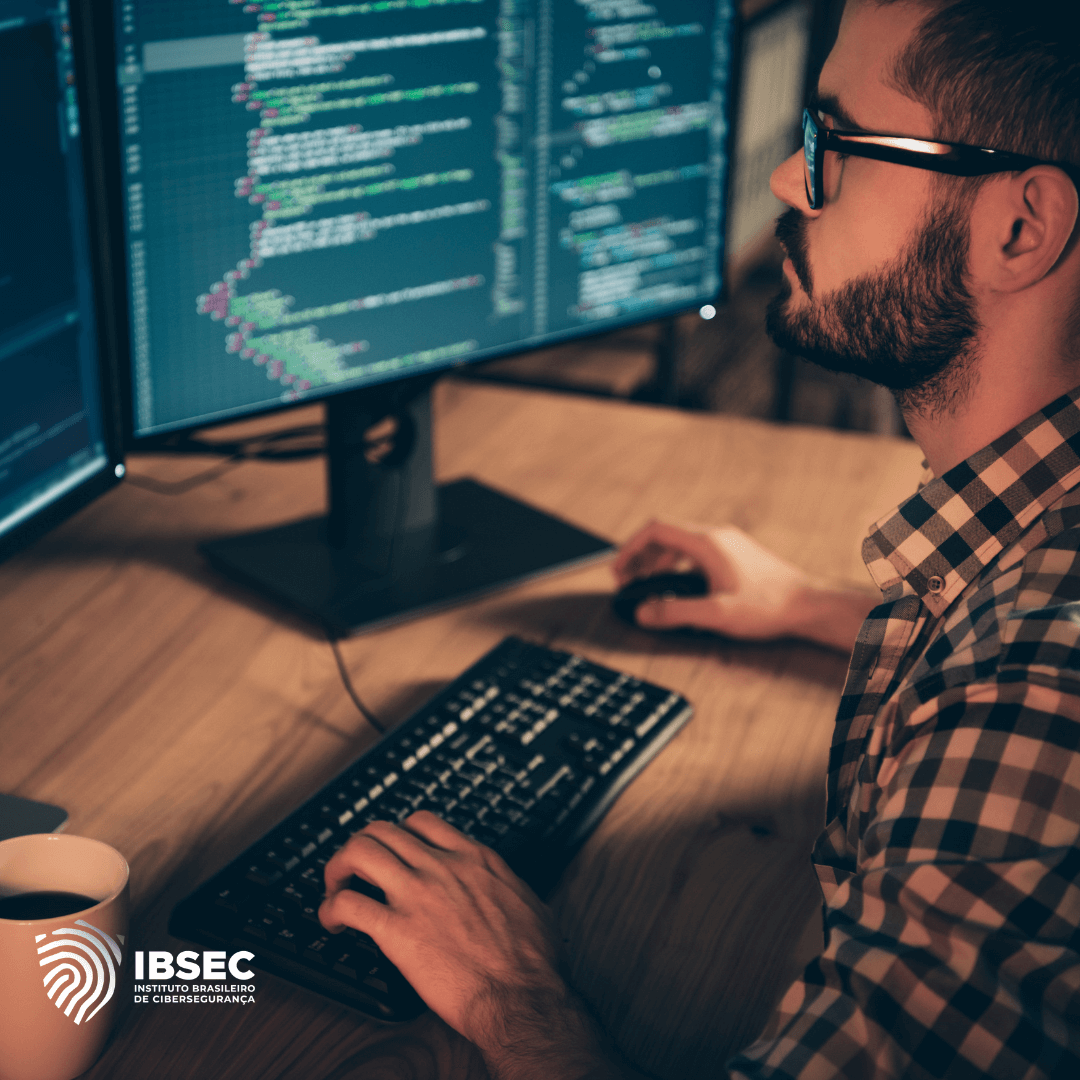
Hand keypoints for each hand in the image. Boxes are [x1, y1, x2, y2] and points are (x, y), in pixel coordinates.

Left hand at [319, 813, 628, 1078]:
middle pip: (382, 829)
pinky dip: (330, 909)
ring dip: (338, 867)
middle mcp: (441, 866)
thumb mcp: (527, 900)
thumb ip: (503, 885)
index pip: (421, 822)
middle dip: (360, 846)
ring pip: (359, 852)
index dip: (398, 834)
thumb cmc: (532, 960)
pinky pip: (348, 904)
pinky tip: (331, 922)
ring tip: (335, 887)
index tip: (392, 851)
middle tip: (354, 869)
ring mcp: (416, 894)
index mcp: (473, 858)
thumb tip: (501, 890)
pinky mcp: (396, 930)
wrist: (522, 995)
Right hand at [613, 520, 874, 651]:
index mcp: (707, 542)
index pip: (655, 530)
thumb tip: (642, 613)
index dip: (629, 548)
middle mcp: (716, 535)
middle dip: (639, 556)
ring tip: (645, 583)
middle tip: (625, 580)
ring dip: (656, 560)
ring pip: (679, 542)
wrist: (809, 604)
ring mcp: (727, 542)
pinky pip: (695, 550)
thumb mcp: (717, 614)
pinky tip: (677, 585)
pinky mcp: (735, 553)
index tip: (617, 570)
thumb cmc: (769, 607)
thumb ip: (675, 613)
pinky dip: (676, 563)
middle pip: (664, 534)